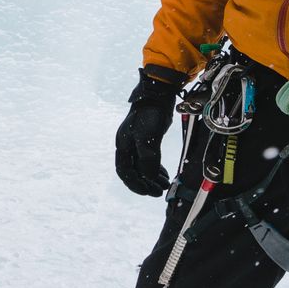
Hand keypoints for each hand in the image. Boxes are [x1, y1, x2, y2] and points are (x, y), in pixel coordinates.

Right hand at [114, 66, 186, 194]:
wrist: (157, 96)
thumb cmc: (150, 114)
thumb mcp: (148, 137)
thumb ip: (147, 158)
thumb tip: (149, 178)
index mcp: (123, 145)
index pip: (125, 171)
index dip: (135, 184)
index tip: (148, 191)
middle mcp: (127, 145)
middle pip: (133, 171)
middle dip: (145, 183)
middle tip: (158, 191)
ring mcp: (137, 143)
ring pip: (142, 166)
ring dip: (152, 178)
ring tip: (164, 184)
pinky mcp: (147, 140)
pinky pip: (149, 160)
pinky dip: (156, 169)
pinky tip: (164, 174)